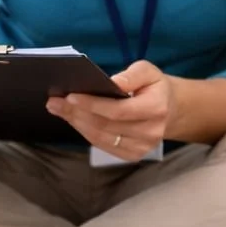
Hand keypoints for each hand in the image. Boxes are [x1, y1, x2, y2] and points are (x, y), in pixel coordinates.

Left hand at [46, 60, 177, 160]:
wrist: (170, 109)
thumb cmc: (154, 87)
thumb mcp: (148, 71)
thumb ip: (130, 75)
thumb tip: (111, 82)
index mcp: (156, 108)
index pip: (118, 110)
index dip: (92, 105)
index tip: (70, 96)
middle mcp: (150, 132)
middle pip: (105, 125)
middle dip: (77, 113)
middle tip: (54, 102)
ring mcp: (142, 147)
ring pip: (100, 137)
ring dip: (76, 123)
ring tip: (59, 109)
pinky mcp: (133, 155)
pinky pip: (103, 145)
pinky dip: (85, 132)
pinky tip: (74, 120)